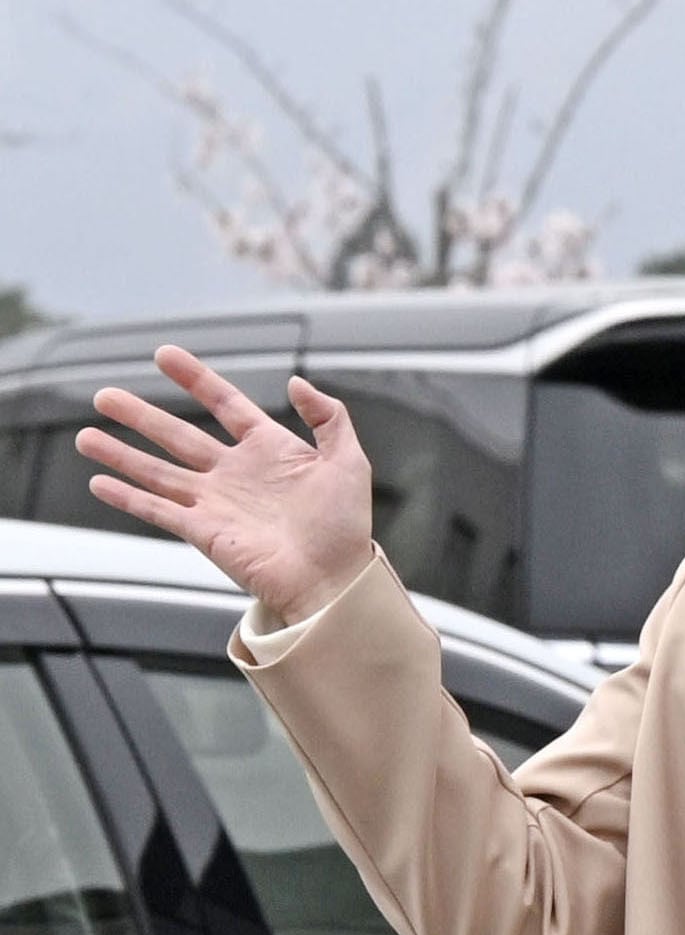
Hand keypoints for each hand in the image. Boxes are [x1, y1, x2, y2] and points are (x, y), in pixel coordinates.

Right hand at [78, 348, 374, 623]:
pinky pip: (157, 509)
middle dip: (140, 415)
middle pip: (178, 435)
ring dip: (121, 453)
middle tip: (103, 395)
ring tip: (86, 435)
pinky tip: (99, 482)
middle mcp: (236, 473)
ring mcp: (216, 502)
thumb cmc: (344, 526)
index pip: (225, 404)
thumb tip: (295, 381)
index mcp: (270, 450)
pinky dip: (127, 496)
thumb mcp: (348, 461)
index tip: (163, 355)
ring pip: (158, 471)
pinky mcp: (202, 531)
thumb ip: (329, 417)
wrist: (333, 579)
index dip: (195, 379)